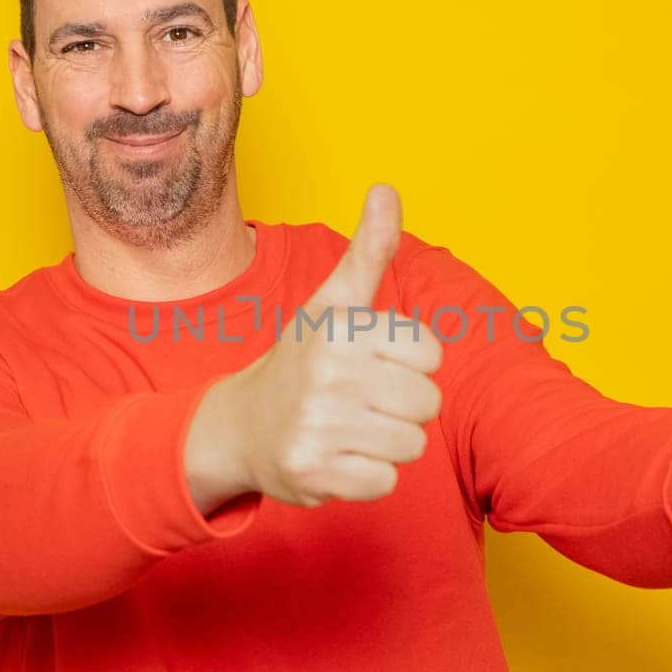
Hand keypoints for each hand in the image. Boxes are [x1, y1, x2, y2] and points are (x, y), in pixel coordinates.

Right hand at [187, 184, 443, 510]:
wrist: (240, 425)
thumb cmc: (303, 360)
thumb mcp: (335, 302)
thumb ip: (369, 249)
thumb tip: (386, 188)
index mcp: (341, 327)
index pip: (431, 353)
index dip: (409, 361)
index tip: (372, 361)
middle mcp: (328, 372)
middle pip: (427, 403)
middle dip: (401, 405)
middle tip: (360, 400)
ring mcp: (318, 424)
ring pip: (411, 444)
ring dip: (387, 443)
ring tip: (350, 428)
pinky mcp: (313, 472)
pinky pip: (386, 482)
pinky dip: (367, 476)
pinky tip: (338, 458)